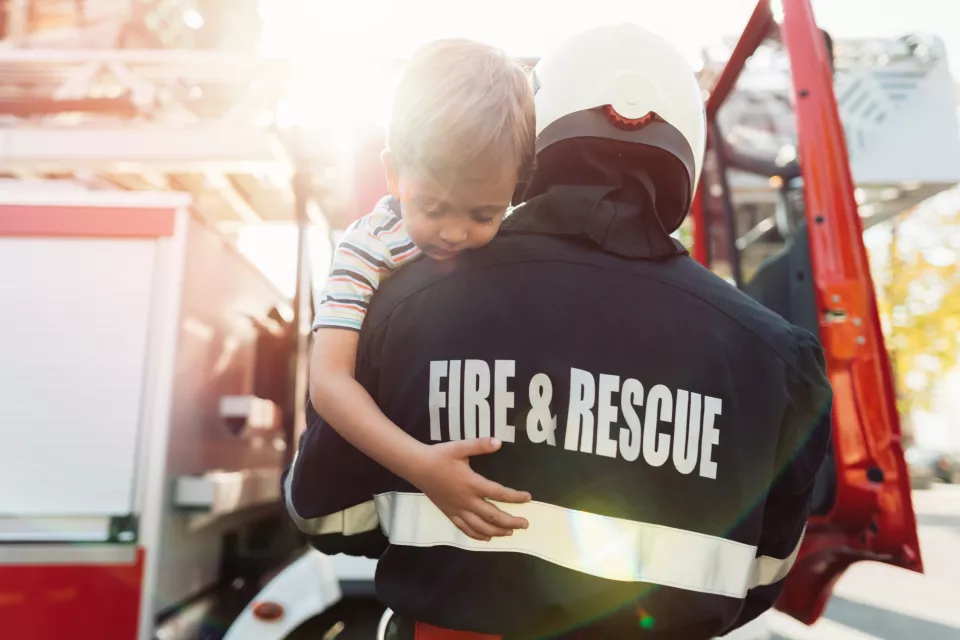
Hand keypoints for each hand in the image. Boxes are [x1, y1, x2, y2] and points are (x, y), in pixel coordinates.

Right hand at [408, 438, 531, 540]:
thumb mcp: (460, 447)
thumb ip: (480, 445)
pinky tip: (486, 538)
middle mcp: (466, 500)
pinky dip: (477, 535)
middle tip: (525, 524)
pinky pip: (465, 529)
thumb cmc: (439, 456)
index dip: (515, 497)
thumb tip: (499, 442)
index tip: (528, 498)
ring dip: (497, 531)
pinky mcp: (449, 513)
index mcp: (471, 484)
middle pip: (492, 516)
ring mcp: (457, 509)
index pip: (499, 493)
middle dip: (510, 522)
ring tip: (510, 533)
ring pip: (480, 527)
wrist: (417, 467)